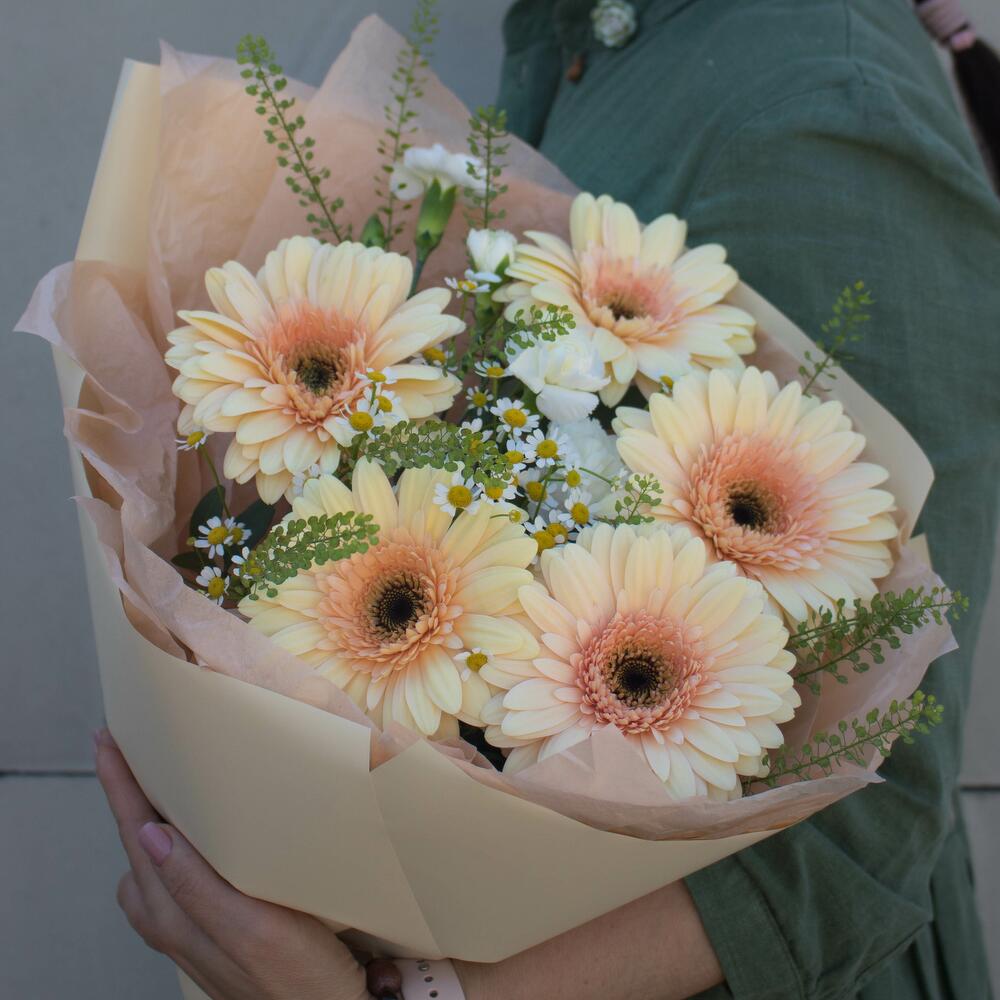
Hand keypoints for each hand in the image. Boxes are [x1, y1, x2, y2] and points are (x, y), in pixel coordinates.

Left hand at [95, 729, 371, 999]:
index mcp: (174, 912)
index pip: (135, 831)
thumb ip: (197, 887)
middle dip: (127, 795)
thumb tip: (150, 834)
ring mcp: (186, 930)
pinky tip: (199, 839)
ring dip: (147, 820)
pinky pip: (171, 882)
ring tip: (161, 784)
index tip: (107, 741)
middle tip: (128, 751)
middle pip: (135, 843)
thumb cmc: (297, 981)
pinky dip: (172, 848)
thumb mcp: (253, 931)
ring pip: (149, 865)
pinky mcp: (207, 934)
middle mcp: (170, 921)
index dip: (119, 784)